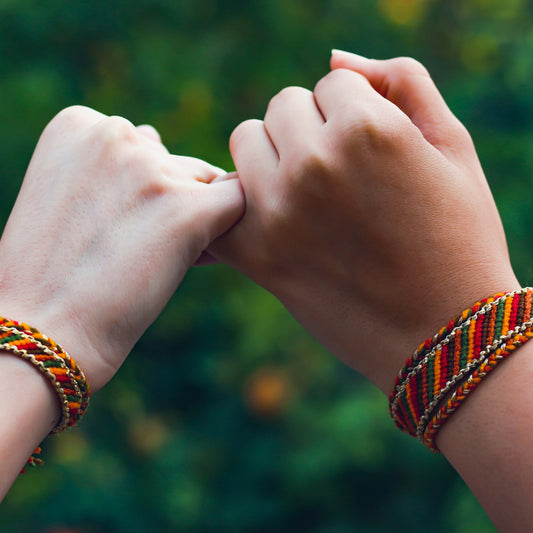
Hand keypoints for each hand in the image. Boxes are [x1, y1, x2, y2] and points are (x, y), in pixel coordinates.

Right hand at [0, 106, 243, 391]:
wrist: (43, 330)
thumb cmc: (53, 273)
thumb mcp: (71, 196)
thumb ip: (117, 168)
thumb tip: (173, 159)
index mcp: (79, 123)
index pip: (144, 144)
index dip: (148, 188)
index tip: (125, 226)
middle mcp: (115, 132)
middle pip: (176, 163)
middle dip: (174, 200)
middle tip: (144, 249)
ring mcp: (152, 168)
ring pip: (205, 183)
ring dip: (196, 217)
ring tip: (158, 261)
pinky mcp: (188, 207)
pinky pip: (236, 201)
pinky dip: (225, 229)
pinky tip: (196, 257)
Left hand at [210, 51, 517, 393]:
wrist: (440, 333)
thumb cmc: (457, 239)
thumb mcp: (452, 147)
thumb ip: (402, 81)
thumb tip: (337, 58)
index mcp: (365, 129)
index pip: (331, 83)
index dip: (354, 114)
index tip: (371, 153)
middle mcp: (312, 163)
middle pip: (282, 107)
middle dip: (309, 129)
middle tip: (340, 176)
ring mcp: (275, 210)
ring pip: (246, 142)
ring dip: (273, 157)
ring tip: (309, 196)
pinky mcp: (253, 253)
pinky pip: (221, 201)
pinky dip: (239, 203)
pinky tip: (269, 220)